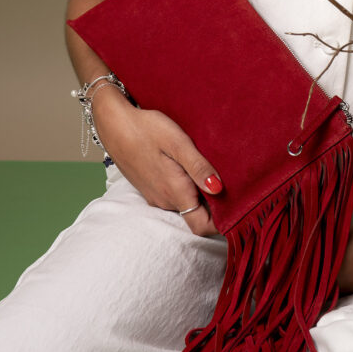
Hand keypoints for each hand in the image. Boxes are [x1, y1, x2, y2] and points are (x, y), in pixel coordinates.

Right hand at [91, 85, 222, 236]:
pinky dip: (187, 188)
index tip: (237, 205)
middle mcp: (165, 200)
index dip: (222, 222)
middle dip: (214, 206)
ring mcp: (156, 196)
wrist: (114, 124)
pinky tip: (190, 167)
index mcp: (175, 192)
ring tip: (212, 171)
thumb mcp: (178, 143)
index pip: (202, 226)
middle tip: (232, 182)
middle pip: (196, 216)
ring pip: (185, 205)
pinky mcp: (151, 188)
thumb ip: (198, 167)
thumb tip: (219, 189)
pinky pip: (174, 196)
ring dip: (200, 194)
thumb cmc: (147, 130)